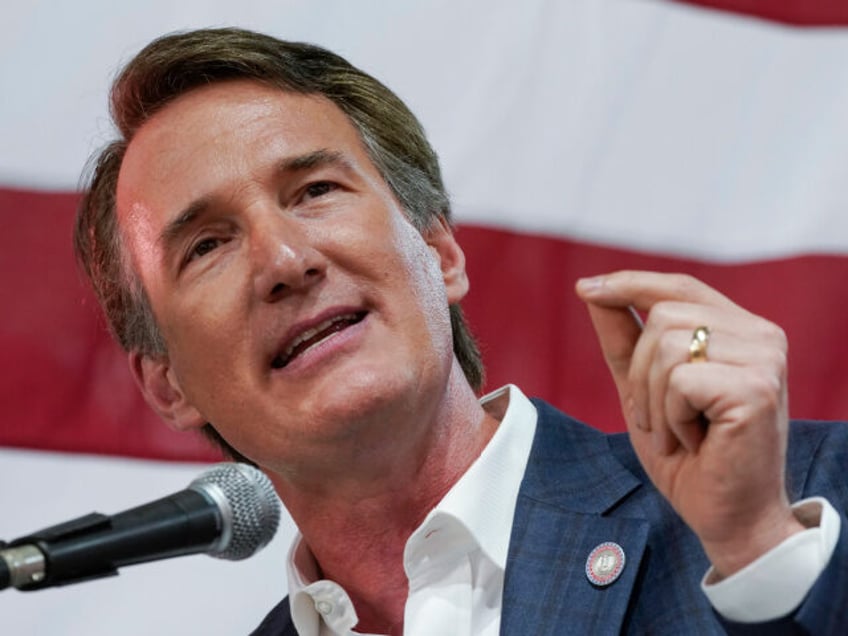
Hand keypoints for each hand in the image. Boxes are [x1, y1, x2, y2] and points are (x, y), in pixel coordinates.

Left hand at [575, 271, 804, 576]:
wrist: (724, 514)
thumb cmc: (687, 454)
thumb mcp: (642, 388)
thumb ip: (623, 338)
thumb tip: (591, 289)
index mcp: (740, 329)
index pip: (678, 287)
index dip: (630, 284)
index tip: (584, 289)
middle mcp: (761, 336)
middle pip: (663, 316)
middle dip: (640, 374)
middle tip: (657, 419)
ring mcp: (765, 359)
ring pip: (666, 346)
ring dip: (654, 401)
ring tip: (676, 434)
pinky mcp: (757, 389)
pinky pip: (679, 381)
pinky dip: (671, 418)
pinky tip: (694, 442)